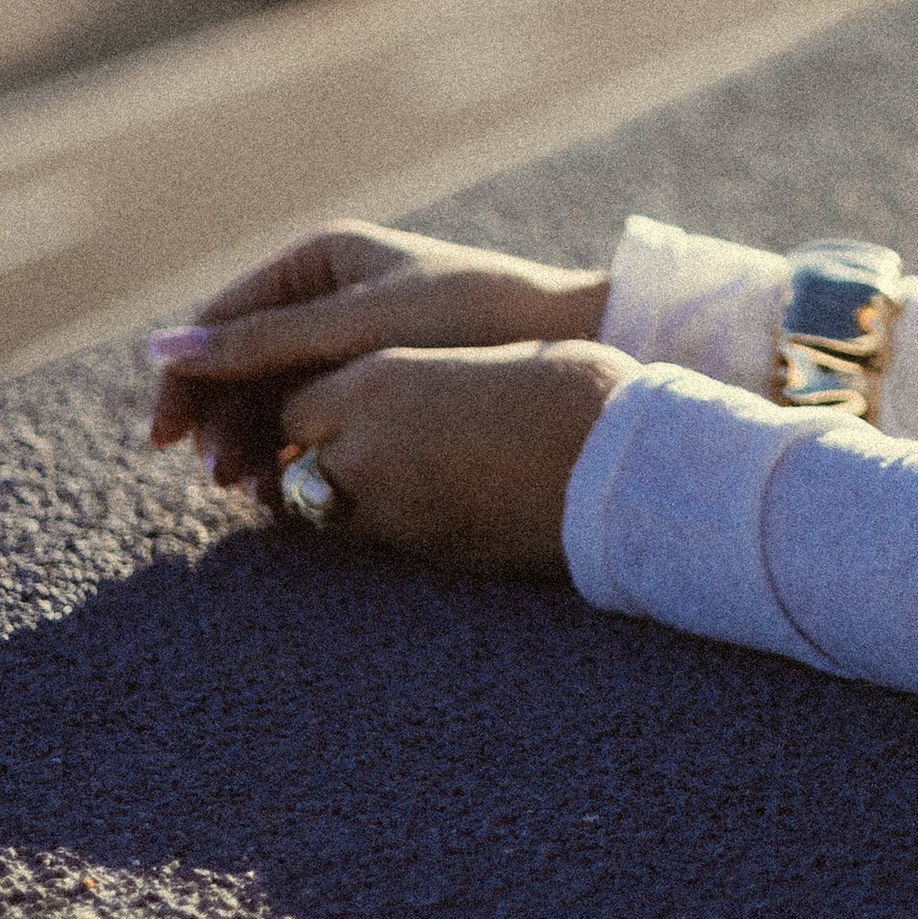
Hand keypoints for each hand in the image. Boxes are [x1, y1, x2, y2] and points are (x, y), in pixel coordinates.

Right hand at [148, 223, 609, 482]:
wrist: (566, 335)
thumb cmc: (467, 314)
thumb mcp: (359, 326)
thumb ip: (266, 342)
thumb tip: (162, 349)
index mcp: (318, 261)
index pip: (223, 320)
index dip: (187, 378)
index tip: (167, 437)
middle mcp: (326, 296)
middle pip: (242, 365)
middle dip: (222, 421)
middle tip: (219, 478)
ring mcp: (348, 341)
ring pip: (273, 397)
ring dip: (251, 444)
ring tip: (251, 493)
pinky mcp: (372, 382)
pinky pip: (311, 417)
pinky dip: (291, 451)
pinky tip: (286, 490)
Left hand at [273, 341, 633, 575]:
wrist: (620, 459)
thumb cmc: (567, 388)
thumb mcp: (473, 362)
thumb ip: (415, 384)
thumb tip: (395, 399)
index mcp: (380, 381)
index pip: (298, 405)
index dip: (319, 409)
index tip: (346, 406)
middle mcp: (366, 447)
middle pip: (298, 466)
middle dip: (315, 461)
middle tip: (356, 450)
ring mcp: (392, 510)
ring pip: (328, 513)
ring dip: (347, 499)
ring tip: (399, 480)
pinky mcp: (426, 555)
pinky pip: (380, 541)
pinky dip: (391, 526)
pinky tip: (436, 505)